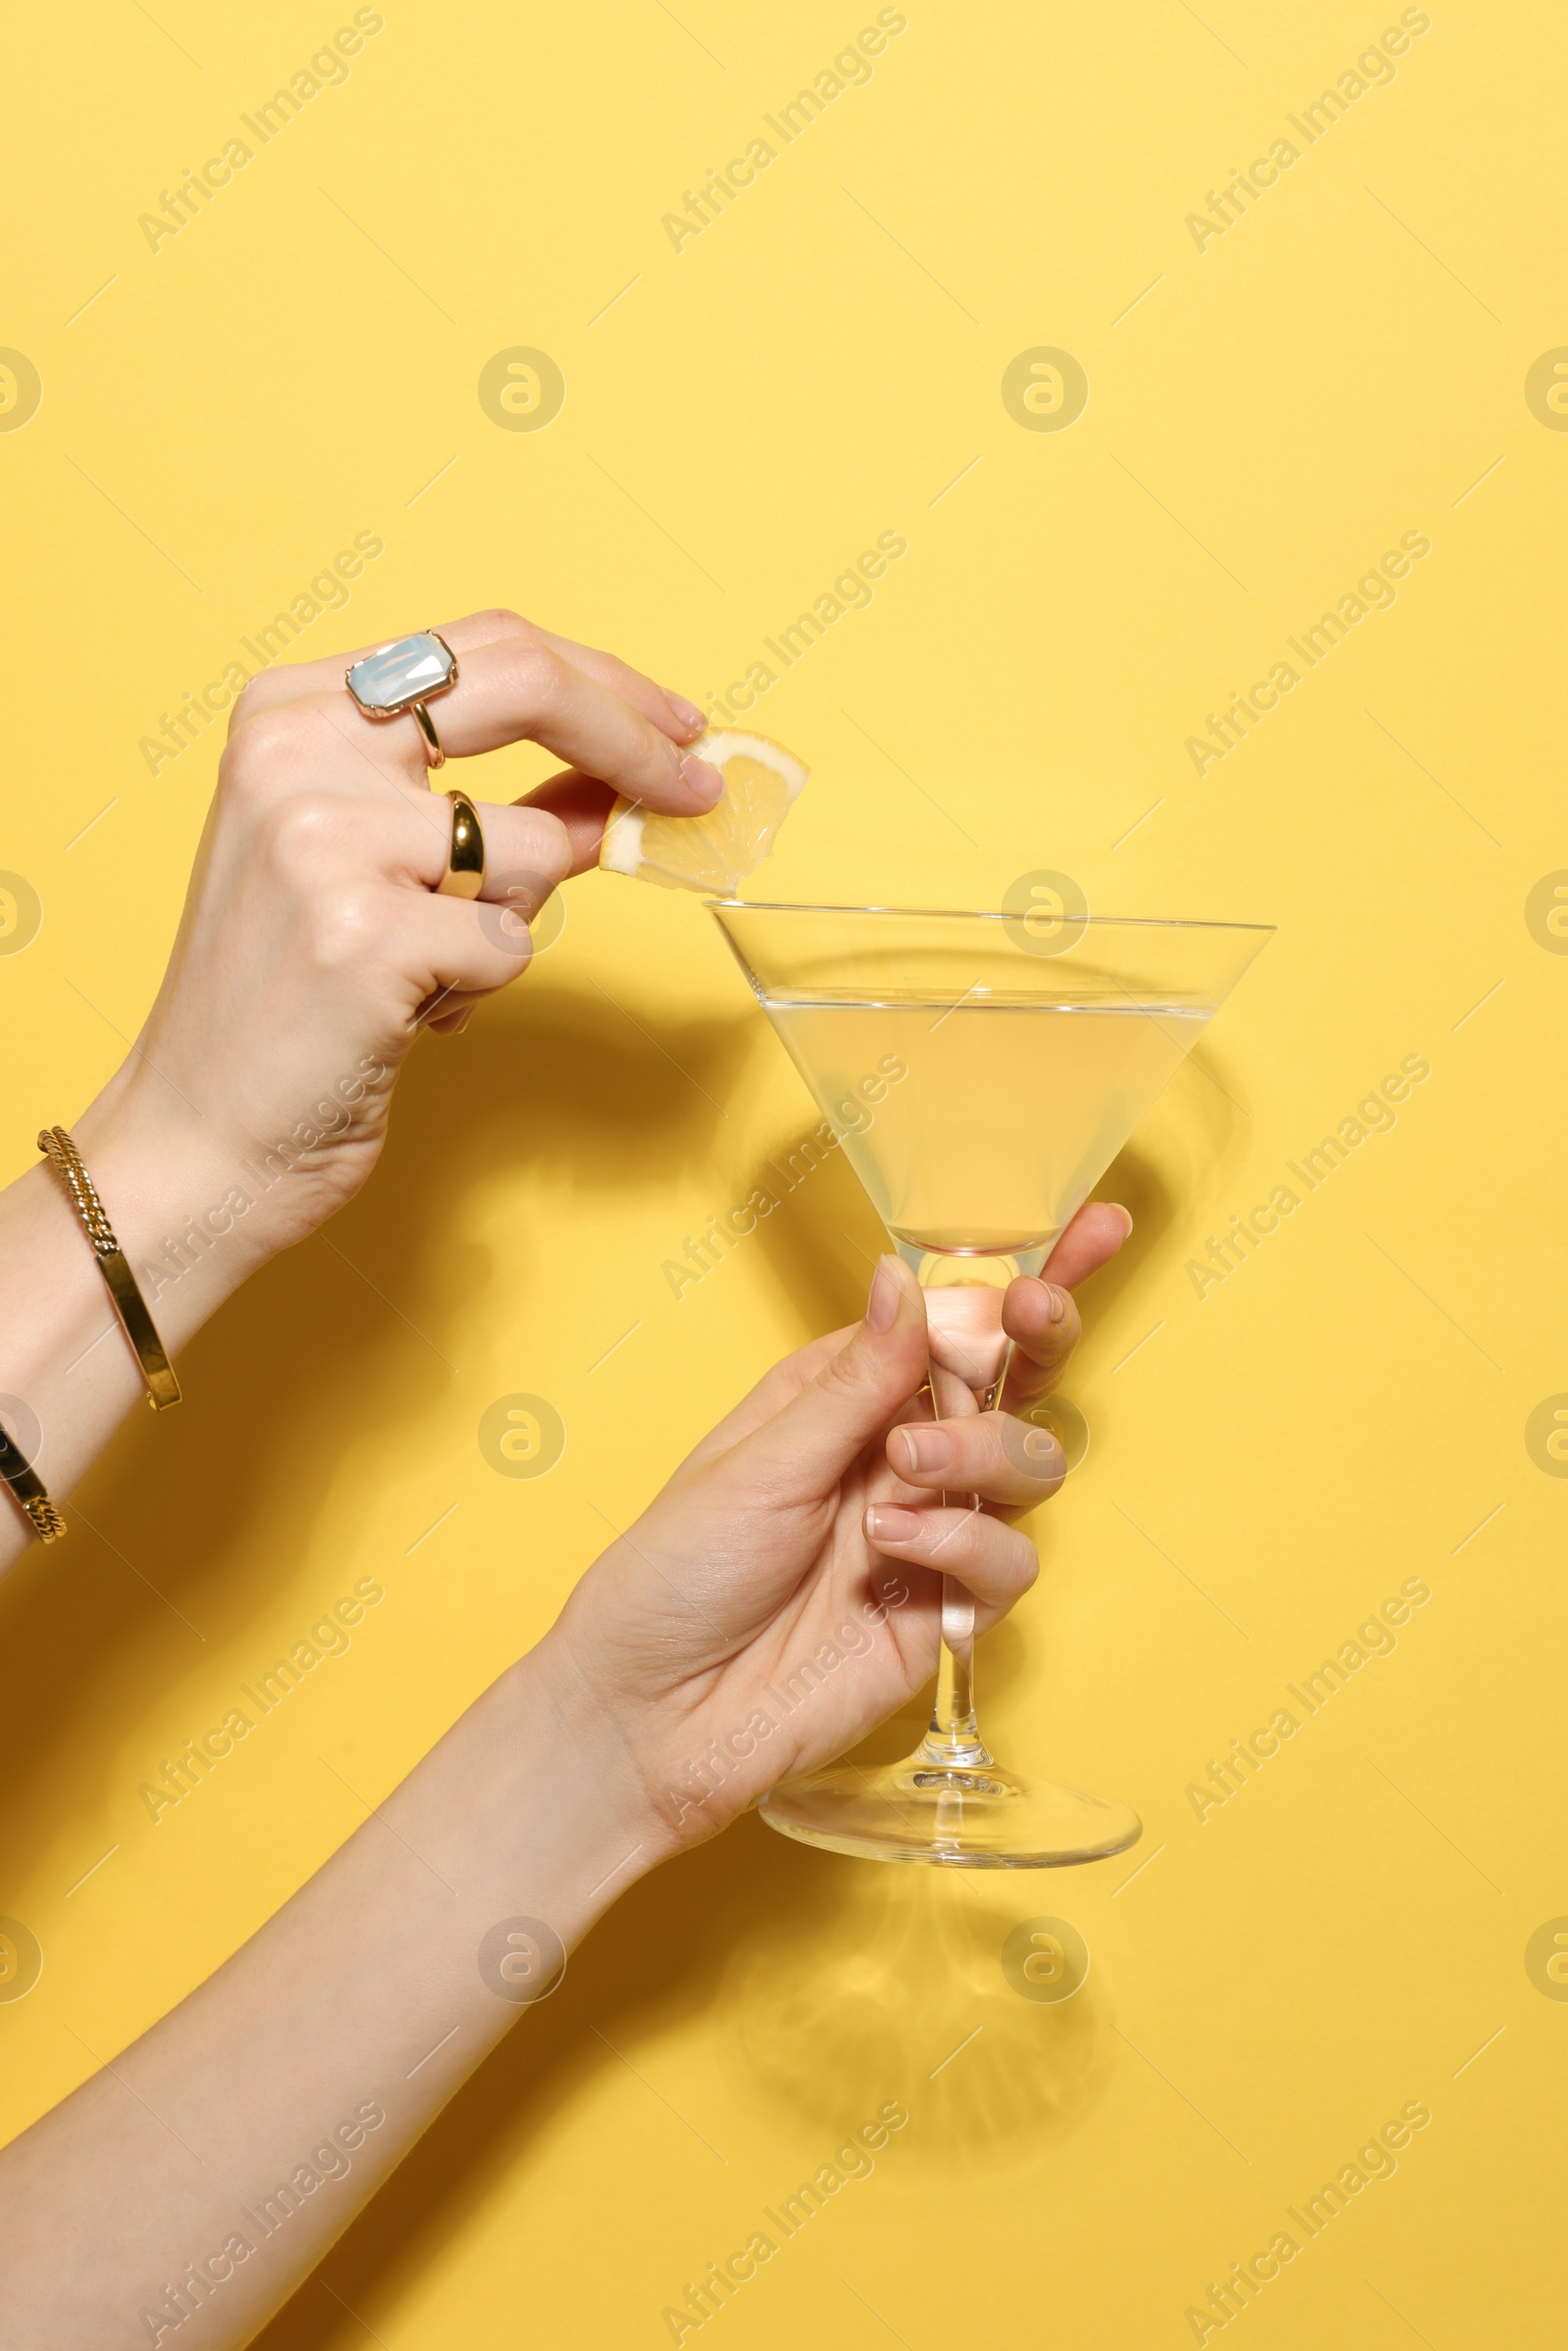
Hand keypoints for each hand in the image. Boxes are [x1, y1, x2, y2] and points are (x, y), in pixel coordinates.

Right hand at [74, 609, 720, 1293]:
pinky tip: (402, 1016)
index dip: (605, 683)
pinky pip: (509, 945)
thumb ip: (486, 804)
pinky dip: (478, 989)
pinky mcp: (366, 938)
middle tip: (697, 791)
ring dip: (507, 924)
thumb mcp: (371, 865)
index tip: (676, 727)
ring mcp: (326, 842)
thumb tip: (623, 774)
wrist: (197, 1133)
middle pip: (527, 686)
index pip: (486, 646)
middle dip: (636, 738)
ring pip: (530, 849)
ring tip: (424, 971)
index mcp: (293, 711)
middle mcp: (298, 753)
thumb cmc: (289, 1001)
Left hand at [547, 1203, 1130, 1850]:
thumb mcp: (758, 1462)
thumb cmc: (674, 1576)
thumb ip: (853, 1382)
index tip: (1090, 1229)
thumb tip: (905, 1278)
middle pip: (1012, 1384)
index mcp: (845, 1395)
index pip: (950, 1322)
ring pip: (1028, 1466)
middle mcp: (899, 1455)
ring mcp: (930, 1534)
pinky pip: (1008, 1565)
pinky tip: (895, 1552)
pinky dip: (964, 1546)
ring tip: (906, 1469)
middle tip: (1030, 1318)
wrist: (651, 1717)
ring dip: (983, 1450)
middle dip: (1040, 1338)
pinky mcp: (945, 1614)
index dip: (1022, 1280)